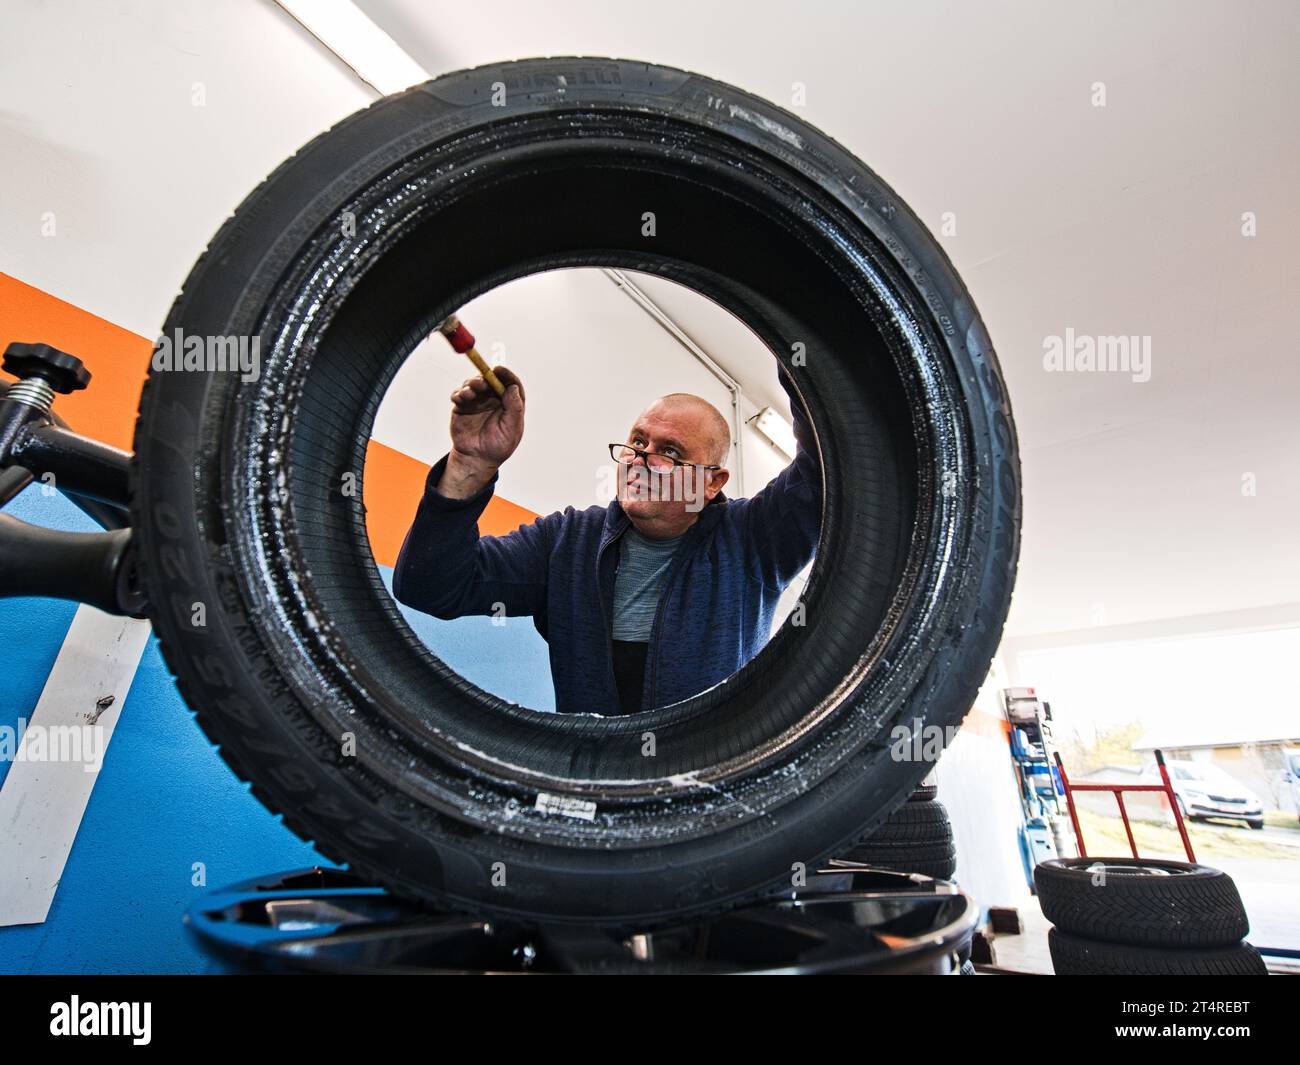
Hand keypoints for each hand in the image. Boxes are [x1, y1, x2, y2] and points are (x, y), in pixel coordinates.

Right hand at [437, 366, 524, 497]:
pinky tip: (461, 397)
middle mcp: (493, 399)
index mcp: (508, 403)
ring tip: (471, 392)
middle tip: (482, 382)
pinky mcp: (462, 406)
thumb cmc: (498, 446)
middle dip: (485, 377)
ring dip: (472, 384)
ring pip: (474, 384)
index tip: (499, 369)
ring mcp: (477, 401)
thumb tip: (513, 387)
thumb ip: (514, 408)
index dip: (506, 375)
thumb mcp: (512, 429)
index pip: (510, 384)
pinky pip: (459, 394)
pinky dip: (459, 393)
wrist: (477, 459)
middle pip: (490, 380)